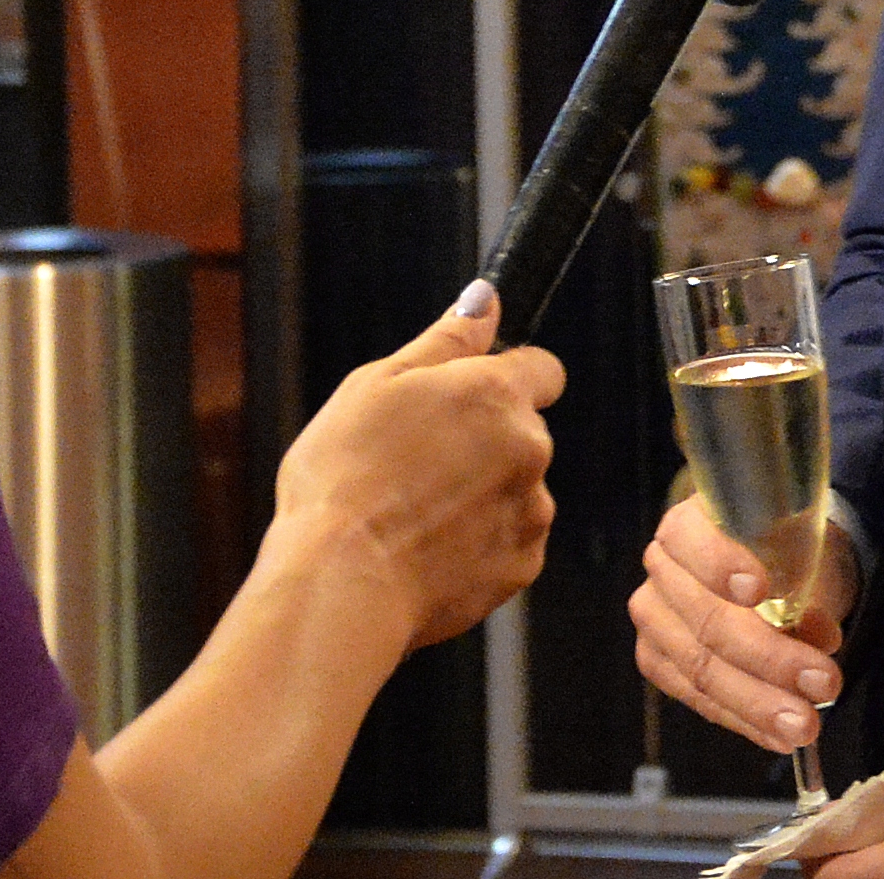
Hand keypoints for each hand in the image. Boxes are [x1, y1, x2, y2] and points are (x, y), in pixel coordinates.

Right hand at [271, 283, 564, 648]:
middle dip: (485, 440)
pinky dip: (479, 542)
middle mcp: (530, 447)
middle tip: (417, 464)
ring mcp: (531, 509)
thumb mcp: (378, 384)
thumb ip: (446, 340)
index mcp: (496, 393)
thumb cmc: (344, 478)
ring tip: (415, 513)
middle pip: (523, 431)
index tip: (470, 398)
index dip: (508, 377)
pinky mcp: (522, 564)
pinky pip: (510, 540)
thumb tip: (486, 299)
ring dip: (483, 493)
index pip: (543, 368)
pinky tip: (429, 549)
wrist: (341, 583)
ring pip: (518, 488)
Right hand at [629, 493, 857, 751]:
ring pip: (702, 670)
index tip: (761, 591)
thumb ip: (804, 585)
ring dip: (759, 704)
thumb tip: (815, 635)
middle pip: (706, 622)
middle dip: (769, 660)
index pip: (691, 541)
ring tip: (805, 726)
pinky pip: (699, 699)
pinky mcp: (658, 660)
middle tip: (822, 684)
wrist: (778, 564)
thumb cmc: (789, 549)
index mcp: (690, 521)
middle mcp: (661, 567)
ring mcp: (654, 617)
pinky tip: (778, 737)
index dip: (721, 565)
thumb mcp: (806, 549)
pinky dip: (744, 721)